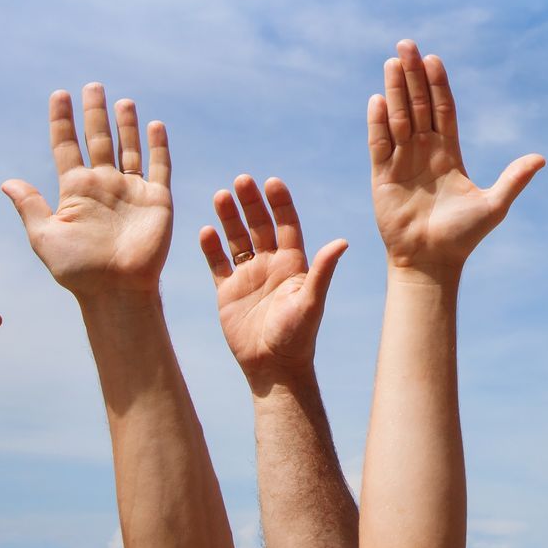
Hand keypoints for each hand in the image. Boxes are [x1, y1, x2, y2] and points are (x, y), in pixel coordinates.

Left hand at [3, 84, 173, 297]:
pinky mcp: (156, 199)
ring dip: (125, 124)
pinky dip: (157, 145)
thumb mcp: (44, 236)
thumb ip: (30, 206)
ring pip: (127, 147)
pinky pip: (158, 166)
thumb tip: (6, 181)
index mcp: (75, 191)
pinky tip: (154, 125)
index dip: (62, 121)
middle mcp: (103, 185)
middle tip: (91, 86)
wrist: (116, 291)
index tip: (59, 95)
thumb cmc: (78, 271)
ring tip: (121, 100)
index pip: (66, 146)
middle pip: (97, 139)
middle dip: (94, 113)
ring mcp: (130, 190)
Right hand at [201, 174, 347, 382]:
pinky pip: (218, 263)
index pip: (286, 224)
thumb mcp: (311, 301)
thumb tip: (342, 242)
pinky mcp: (228, 291)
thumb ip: (322, 271)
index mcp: (293, 263)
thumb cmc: (298, 336)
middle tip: (241, 180)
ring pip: (236, 239)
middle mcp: (270, 264)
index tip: (272, 182)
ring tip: (220, 195)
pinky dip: (211, 248)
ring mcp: (248, 276)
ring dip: (229, 218)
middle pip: (259, 225)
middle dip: (251, 203)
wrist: (273, 367)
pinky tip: (205, 230)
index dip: (280, 203)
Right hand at [368, 40, 544, 273]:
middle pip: (418, 104)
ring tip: (392, 62)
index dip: (438, 84)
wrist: (431, 262)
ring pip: (398, 117)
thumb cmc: (463, 237)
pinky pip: (379, 142)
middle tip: (406, 45)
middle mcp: (424, 151)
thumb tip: (541, 158)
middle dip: (412, 75)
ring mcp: (402, 160)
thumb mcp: (494, 205)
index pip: (443, 109)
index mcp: (449, 153)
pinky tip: (378, 98)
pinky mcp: (382, 175)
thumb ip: (514, 179)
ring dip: (395, 89)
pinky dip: (378, 121)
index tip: (434, 59)